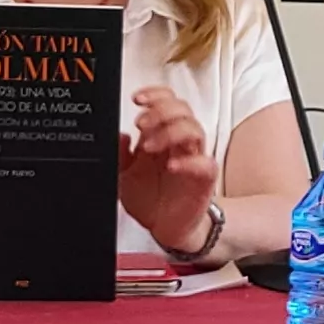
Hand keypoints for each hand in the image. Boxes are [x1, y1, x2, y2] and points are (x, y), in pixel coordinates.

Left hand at [118, 87, 219, 254]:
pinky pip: (204, 163)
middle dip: (161, 111)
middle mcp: (179, 143)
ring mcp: (194, 159)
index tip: (137, 99)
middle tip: (142, 123)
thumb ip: (120, 155)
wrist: (163, 229)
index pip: (167, 102)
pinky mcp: (204, 179)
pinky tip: (171, 166)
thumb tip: (119, 135)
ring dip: (170, 131)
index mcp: (162, 136)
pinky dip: (188, 161)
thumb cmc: (149, 199)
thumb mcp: (123, 176)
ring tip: (149, 146)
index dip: (155, 94)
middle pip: (182, 110)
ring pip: (194, 130)